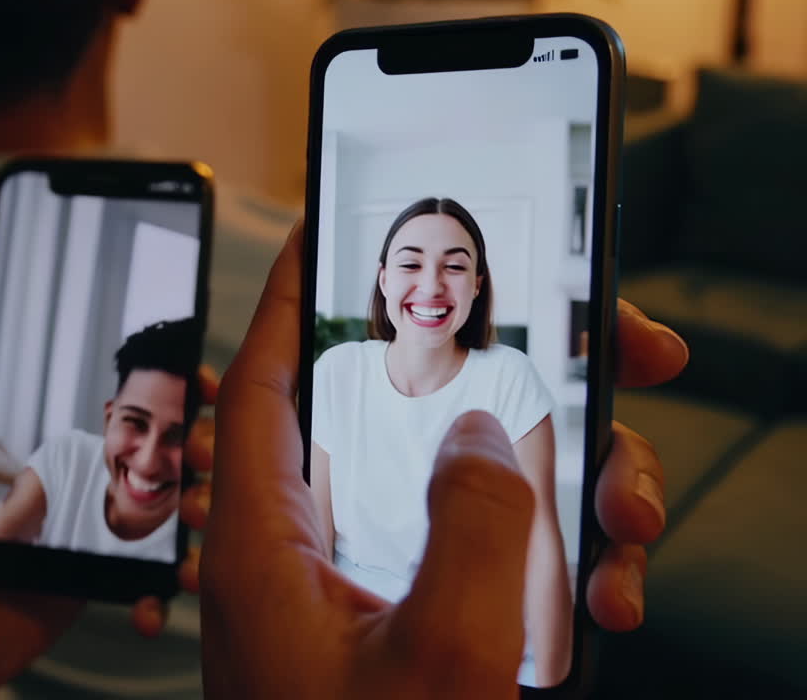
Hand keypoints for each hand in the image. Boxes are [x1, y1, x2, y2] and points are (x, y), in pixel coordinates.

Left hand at [200, 224, 687, 696]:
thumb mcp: (440, 656)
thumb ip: (470, 530)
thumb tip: (481, 436)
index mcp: (265, 550)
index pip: (262, 385)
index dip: (287, 299)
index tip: (318, 233)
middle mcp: (297, 561)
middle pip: (385, 427)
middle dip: (498, 392)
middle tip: (601, 365)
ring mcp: (345, 596)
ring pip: (443, 497)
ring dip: (544, 496)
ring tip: (627, 524)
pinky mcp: (387, 631)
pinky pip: (457, 564)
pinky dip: (528, 565)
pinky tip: (594, 589)